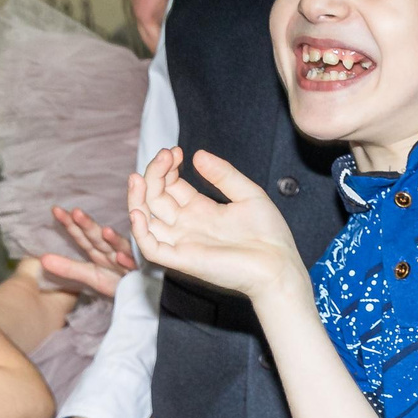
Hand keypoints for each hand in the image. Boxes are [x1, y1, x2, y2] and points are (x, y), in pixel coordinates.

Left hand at [38, 205, 133, 298]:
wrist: (144, 294)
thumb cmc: (118, 282)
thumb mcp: (90, 276)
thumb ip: (68, 268)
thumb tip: (41, 259)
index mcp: (98, 251)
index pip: (82, 236)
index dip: (70, 224)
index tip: (57, 211)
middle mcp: (112, 252)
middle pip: (98, 237)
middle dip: (88, 226)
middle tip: (77, 213)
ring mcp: (127, 259)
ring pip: (119, 247)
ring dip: (113, 240)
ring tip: (105, 232)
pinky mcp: (141, 270)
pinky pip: (134, 266)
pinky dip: (128, 261)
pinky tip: (120, 257)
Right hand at [125, 148, 307, 304]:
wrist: (280, 267)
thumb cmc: (269, 236)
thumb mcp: (249, 195)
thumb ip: (224, 175)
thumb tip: (197, 154)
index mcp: (201, 210)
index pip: (170, 186)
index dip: (166, 167)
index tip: (174, 151)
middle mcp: (187, 225)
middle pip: (155, 197)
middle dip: (154, 174)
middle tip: (165, 155)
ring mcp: (182, 242)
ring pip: (144, 219)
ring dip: (137, 198)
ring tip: (139, 177)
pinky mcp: (182, 260)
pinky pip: (150, 248)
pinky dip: (139, 231)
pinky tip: (138, 211)